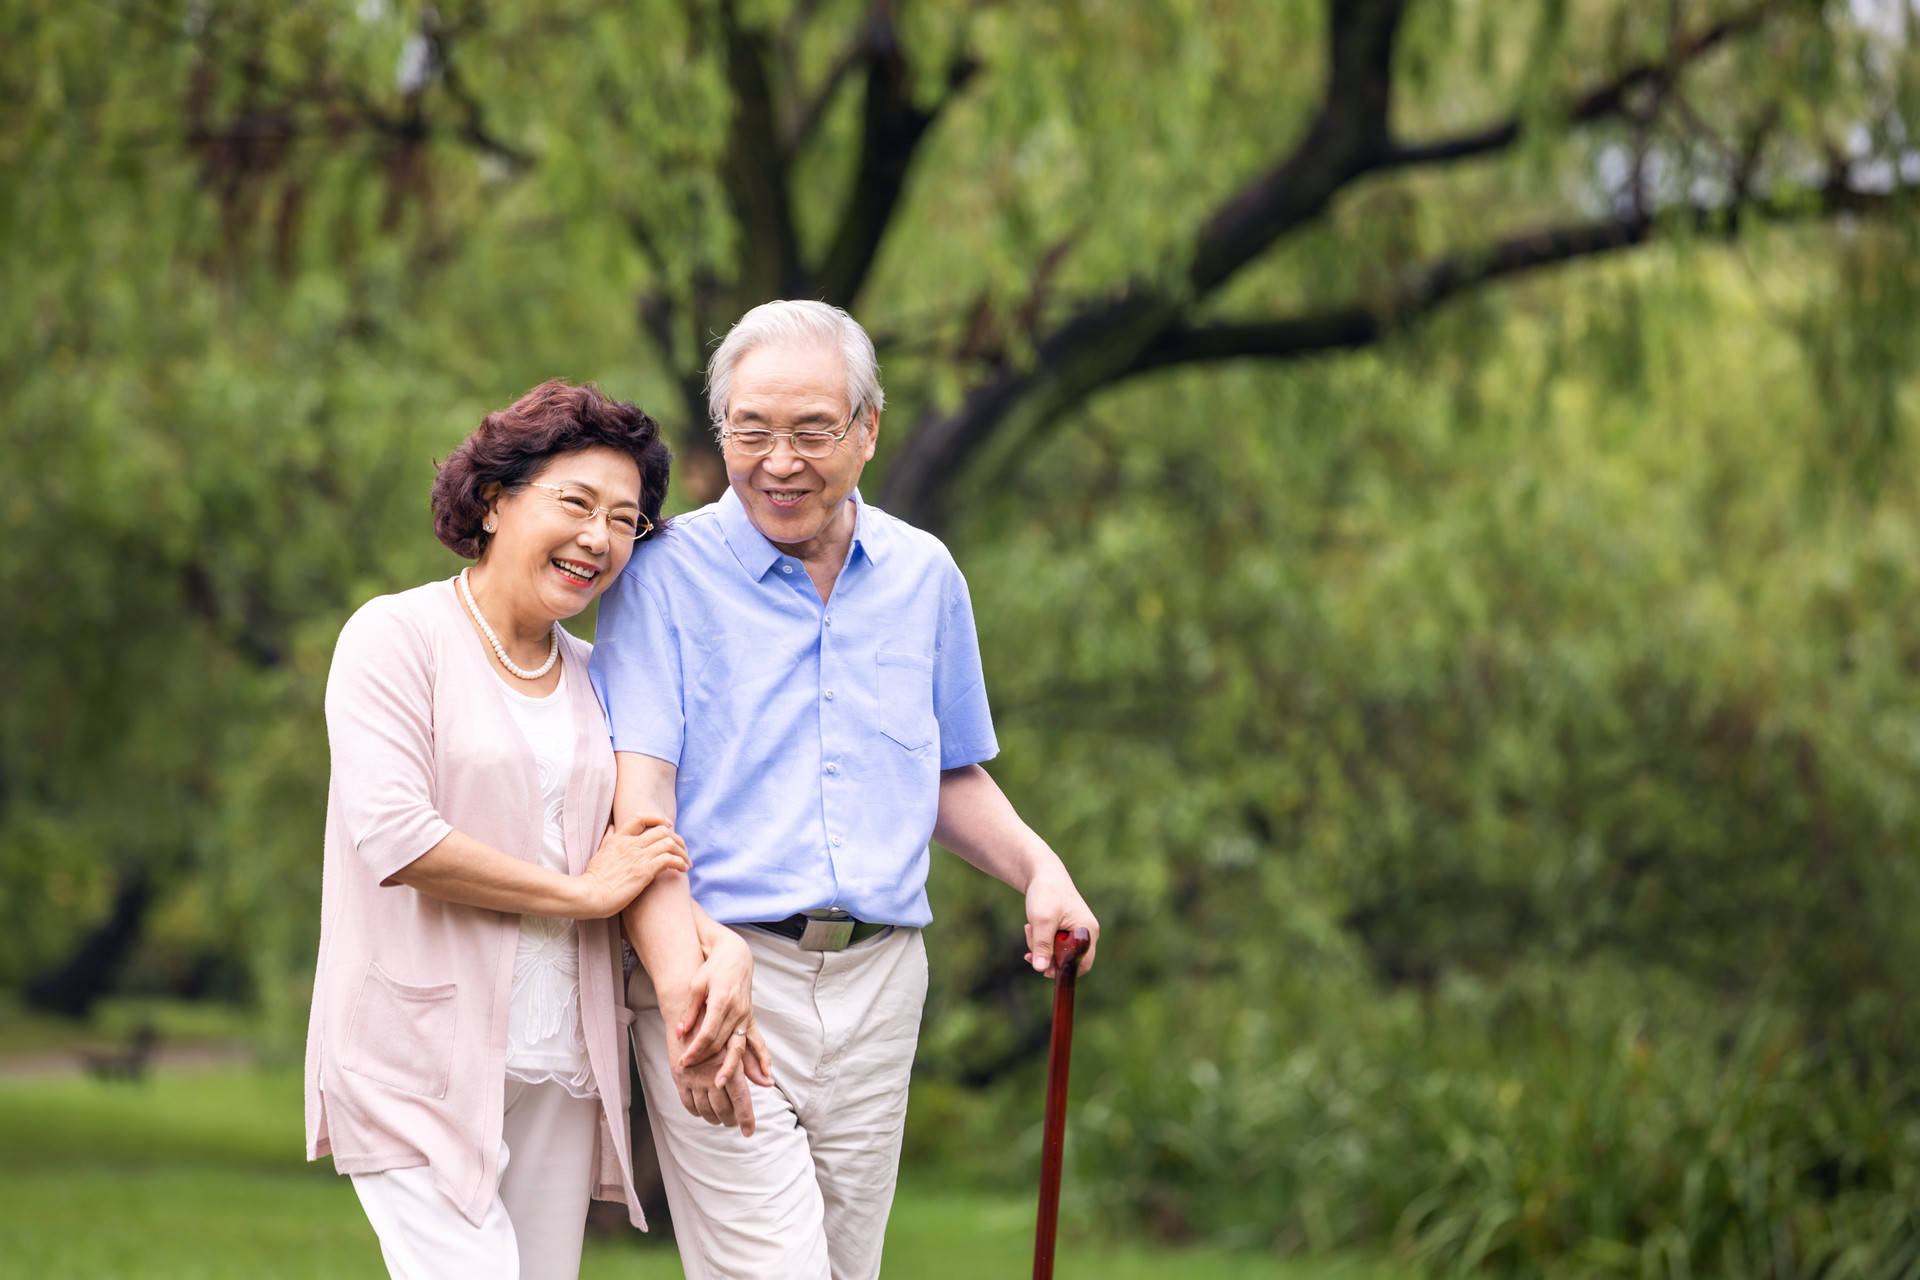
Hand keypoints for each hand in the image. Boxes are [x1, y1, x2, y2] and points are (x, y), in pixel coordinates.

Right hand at [578, 814, 686, 917]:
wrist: (589, 895)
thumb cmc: (594, 879)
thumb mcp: (599, 852)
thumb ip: (608, 838)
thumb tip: (612, 826)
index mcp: (619, 838)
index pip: (641, 817)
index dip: (658, 819)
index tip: (668, 825)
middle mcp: (631, 844)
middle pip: (662, 830)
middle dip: (678, 839)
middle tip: (682, 850)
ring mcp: (638, 857)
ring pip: (669, 843)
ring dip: (682, 852)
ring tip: (686, 863)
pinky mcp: (644, 872)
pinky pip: (669, 860)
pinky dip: (680, 862)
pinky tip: (682, 869)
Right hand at [665, 1013, 774, 1134]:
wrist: (687, 1005)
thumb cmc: (717, 1019)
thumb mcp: (739, 1036)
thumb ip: (753, 1062)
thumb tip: (768, 1082)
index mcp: (728, 1064)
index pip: (740, 1099)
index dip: (745, 1118)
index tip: (749, 1132)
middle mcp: (711, 1074)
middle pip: (722, 1109)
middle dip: (730, 1119)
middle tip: (735, 1123)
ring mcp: (693, 1077)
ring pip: (705, 1109)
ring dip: (713, 1118)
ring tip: (720, 1120)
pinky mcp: (679, 1076)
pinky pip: (687, 1102)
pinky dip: (696, 1111)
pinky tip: (702, 1112)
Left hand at [676, 927, 773, 1078]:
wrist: (735, 957)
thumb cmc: (712, 969)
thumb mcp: (696, 985)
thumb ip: (690, 1011)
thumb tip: (681, 1032)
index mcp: (722, 1001)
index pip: (708, 1033)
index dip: (695, 1050)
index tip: (683, 1061)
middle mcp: (737, 1011)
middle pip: (721, 1043)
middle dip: (706, 1061)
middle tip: (693, 1075)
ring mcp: (746, 1016)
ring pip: (738, 1046)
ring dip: (731, 1067)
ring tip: (722, 1085)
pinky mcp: (750, 1018)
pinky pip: (757, 1041)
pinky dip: (762, 1058)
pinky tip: (766, 1075)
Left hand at [1023, 859, 1098, 978]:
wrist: (1043, 872)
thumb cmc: (1046, 893)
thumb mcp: (1042, 921)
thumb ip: (1042, 945)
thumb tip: (1041, 970)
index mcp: (1087, 931)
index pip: (1082, 964)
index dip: (1063, 970)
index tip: (1043, 968)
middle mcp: (1086, 933)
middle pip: (1069, 960)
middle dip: (1047, 956)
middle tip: (1031, 944)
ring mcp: (1078, 931)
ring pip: (1059, 953)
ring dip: (1041, 946)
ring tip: (1029, 928)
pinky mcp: (1068, 929)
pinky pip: (1055, 944)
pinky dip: (1042, 941)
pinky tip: (1031, 929)